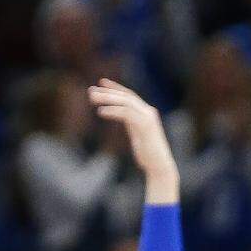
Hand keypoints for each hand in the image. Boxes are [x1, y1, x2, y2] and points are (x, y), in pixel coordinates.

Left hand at [88, 79, 177, 200]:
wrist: (160, 167)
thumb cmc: (148, 156)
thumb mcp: (138, 136)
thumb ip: (131, 125)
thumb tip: (121, 119)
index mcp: (146, 113)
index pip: (129, 95)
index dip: (115, 88)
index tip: (101, 83)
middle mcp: (148, 112)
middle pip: (125, 96)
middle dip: (107, 92)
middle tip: (91, 91)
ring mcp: (148, 118)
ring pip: (125, 102)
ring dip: (107, 98)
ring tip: (92, 98)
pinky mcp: (145, 125)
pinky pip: (126, 113)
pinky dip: (113, 111)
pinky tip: (101, 111)